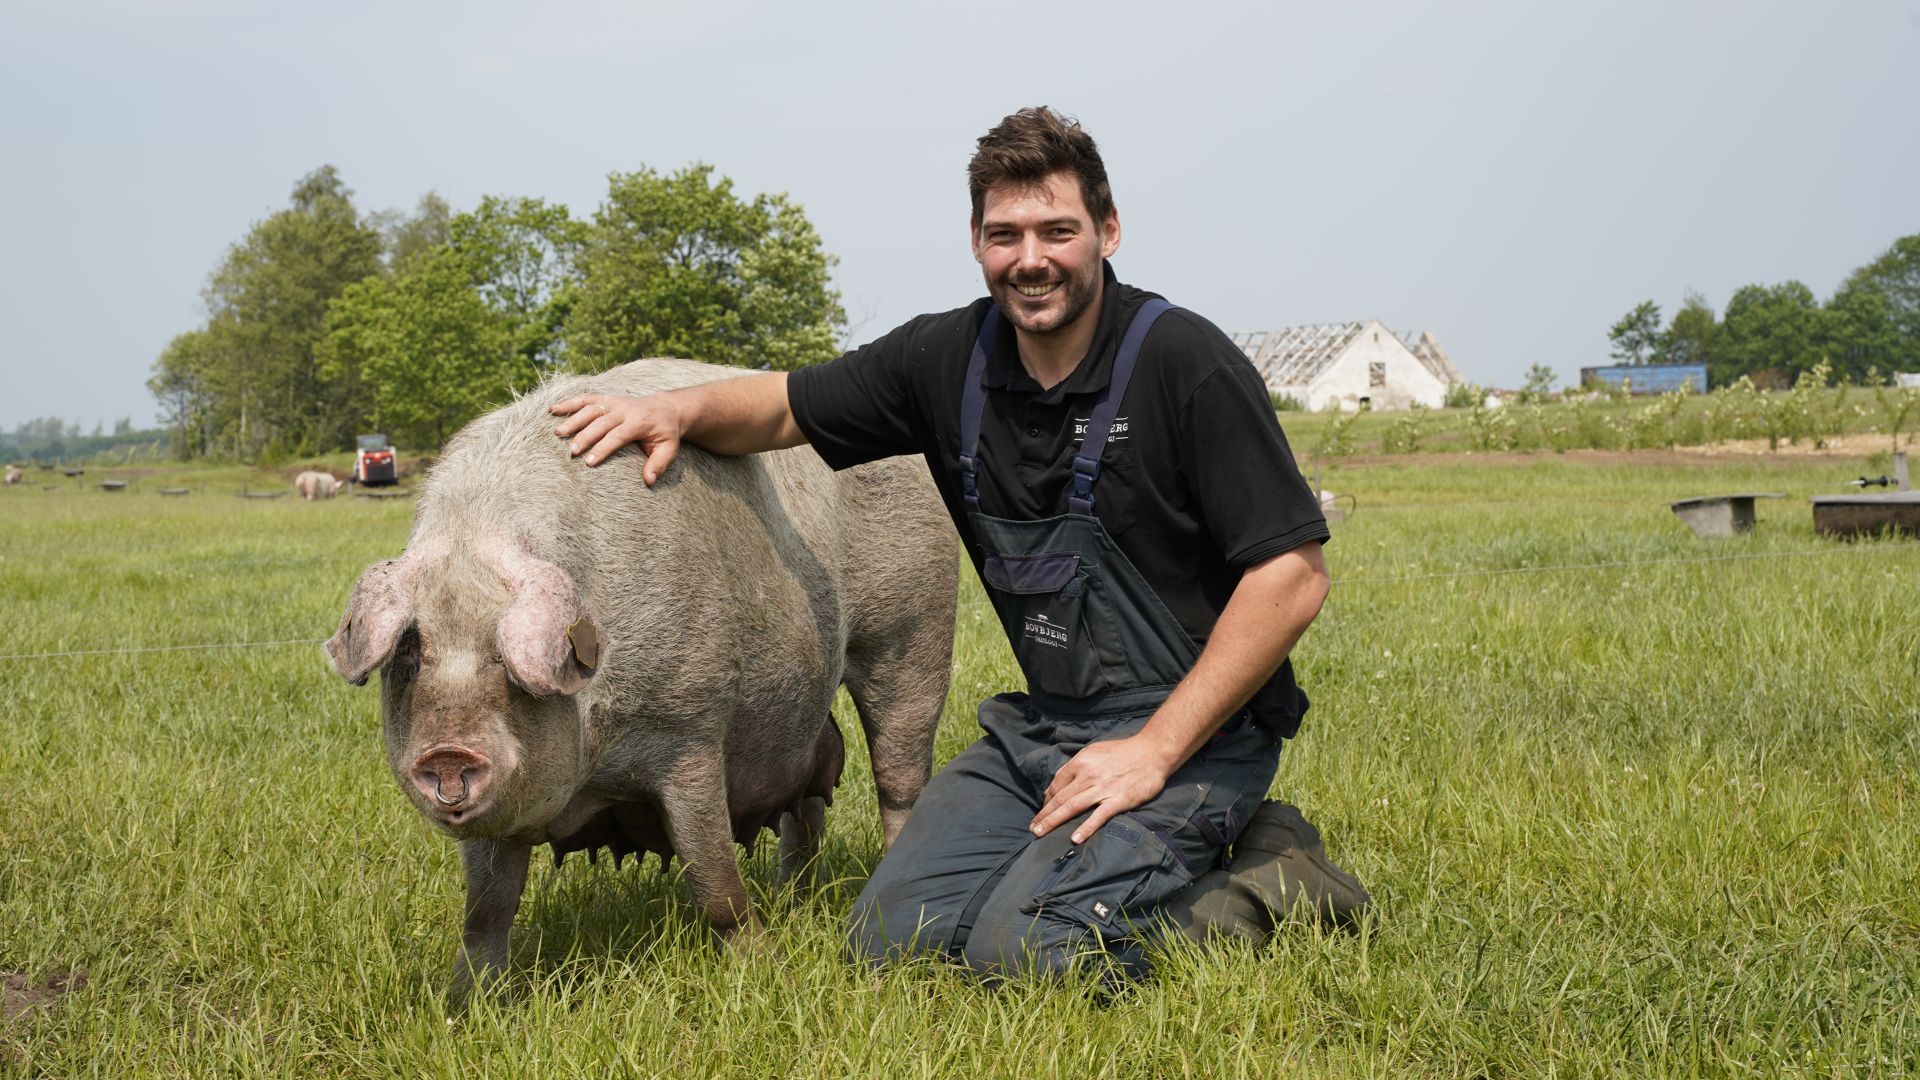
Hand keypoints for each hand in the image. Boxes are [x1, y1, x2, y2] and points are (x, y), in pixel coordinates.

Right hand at [551, 393, 683, 484]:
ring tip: (558, 434)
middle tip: (571, 452)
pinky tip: (553, 410)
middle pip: (601, 422)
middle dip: (585, 437)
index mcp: (640, 421)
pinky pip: (586, 398)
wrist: (666, 408)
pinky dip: (569, 403)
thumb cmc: (665, 433)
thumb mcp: (669, 449)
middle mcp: (624, 409)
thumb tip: (649, 481)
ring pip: (590, 409)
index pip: (618, 435)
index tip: (589, 462)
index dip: (603, 448)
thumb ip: (659, 464)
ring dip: (573, 420)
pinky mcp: (606, 398)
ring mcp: (614, 402)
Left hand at [1030, 735, 1176, 844]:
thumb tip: (1058, 783)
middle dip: (1044, 815)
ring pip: (1072, 807)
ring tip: (1041, 833)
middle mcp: (1088, 775)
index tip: (1042, 812)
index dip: (1047, 800)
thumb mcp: (1094, 751)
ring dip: (1054, 821)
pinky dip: (1086, 827)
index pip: (1057, 783)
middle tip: (1033, 829)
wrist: (1152, 753)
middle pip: (1060, 798)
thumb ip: (1075, 766)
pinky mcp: (1118, 800)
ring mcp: (1103, 789)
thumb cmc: (1122, 752)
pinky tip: (1075, 838)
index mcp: (1081, 762)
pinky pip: (1098, 816)